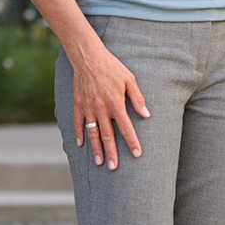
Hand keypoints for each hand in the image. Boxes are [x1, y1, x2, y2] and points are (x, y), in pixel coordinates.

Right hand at [73, 47, 149, 169]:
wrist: (88, 57)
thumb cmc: (112, 67)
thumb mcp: (129, 79)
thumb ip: (137, 98)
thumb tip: (146, 114)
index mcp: (116, 103)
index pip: (126, 128)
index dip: (132, 142)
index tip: (137, 154)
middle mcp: (101, 109)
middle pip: (108, 136)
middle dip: (112, 153)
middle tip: (114, 167)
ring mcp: (88, 108)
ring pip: (93, 133)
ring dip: (96, 149)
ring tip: (99, 162)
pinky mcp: (78, 104)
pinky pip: (78, 123)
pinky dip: (79, 134)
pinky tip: (81, 145)